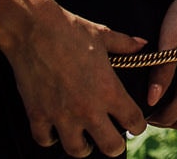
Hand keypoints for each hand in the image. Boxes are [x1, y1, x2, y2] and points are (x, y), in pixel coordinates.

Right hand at [0, 0, 150, 155]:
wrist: (35, 30)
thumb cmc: (72, 30)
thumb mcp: (105, 35)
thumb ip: (126, 44)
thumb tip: (141, 44)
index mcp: (109, 90)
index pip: (133, 120)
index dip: (138, 125)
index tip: (137, 126)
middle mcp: (88, 108)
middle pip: (110, 146)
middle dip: (115, 147)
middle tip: (114, 143)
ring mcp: (62, 115)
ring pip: (77, 150)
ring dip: (83, 148)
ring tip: (85, 142)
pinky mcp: (38, 114)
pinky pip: (45, 139)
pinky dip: (50, 139)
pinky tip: (54, 133)